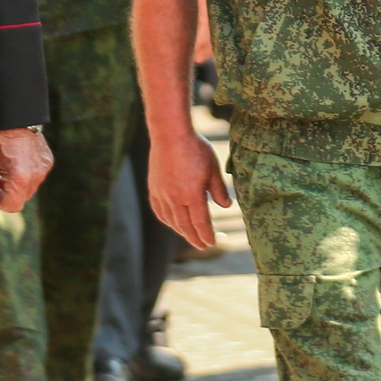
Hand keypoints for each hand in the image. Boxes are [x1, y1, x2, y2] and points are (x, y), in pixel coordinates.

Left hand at [0, 127, 52, 212]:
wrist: (15, 116)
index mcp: (21, 178)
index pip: (12, 206)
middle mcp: (36, 176)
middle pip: (21, 198)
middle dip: (6, 194)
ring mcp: (44, 169)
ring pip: (28, 189)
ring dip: (15, 185)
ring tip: (2, 171)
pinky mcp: (47, 161)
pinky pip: (35, 176)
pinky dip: (24, 175)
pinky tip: (13, 163)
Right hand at [149, 124, 231, 250]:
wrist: (170, 134)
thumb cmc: (195, 148)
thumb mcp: (213, 168)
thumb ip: (219, 189)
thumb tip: (227, 207)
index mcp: (192, 194)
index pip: (200, 222)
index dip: (206, 234)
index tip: (212, 243)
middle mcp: (175, 198)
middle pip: (185, 226)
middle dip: (195, 238)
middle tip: (203, 246)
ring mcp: (162, 195)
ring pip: (172, 221)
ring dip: (182, 231)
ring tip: (191, 236)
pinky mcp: (153, 189)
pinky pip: (160, 212)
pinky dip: (168, 221)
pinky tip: (173, 222)